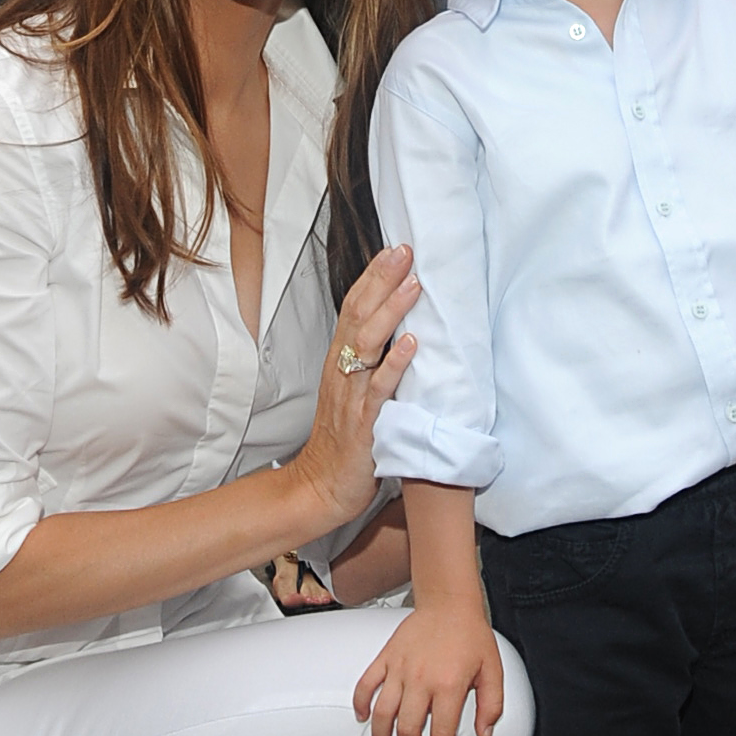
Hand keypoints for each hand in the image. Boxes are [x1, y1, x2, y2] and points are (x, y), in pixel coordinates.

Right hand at [285, 245, 419, 533]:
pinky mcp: (363, 424)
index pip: (354, 308)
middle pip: (358, 316)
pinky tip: (411, 344)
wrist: (321, 487)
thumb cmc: (344, 439)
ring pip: (367, 345)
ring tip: (413, 285)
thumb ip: (371, 361)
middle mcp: (342, 372)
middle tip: (405, 250)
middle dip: (382, 281)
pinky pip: (378, 390)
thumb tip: (400, 328)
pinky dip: (395, 365)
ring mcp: (351, 397)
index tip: (395, 249)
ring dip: (391, 312)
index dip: (373, 277)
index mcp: (341, 362)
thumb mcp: (355, 391)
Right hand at [352, 600, 504, 735]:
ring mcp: (399, 669)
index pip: (442, 734)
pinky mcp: (386, 658)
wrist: (449, 603)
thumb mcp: (493, 671)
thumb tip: (484, 734)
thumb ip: (492, 706)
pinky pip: (365, 684)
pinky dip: (360, 703)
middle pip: (407, 730)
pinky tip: (362, 716)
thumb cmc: (471, 635)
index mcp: (449, 686)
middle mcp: (421, 680)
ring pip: (383, 713)